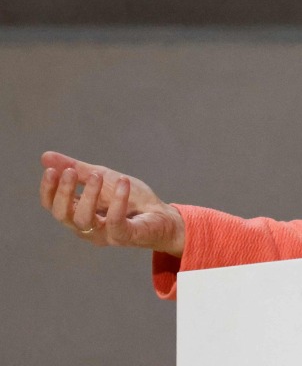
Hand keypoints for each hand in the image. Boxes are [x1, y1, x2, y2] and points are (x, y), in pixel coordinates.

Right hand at [39, 151, 185, 257]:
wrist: (164, 215)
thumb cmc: (132, 199)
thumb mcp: (104, 178)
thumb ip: (78, 169)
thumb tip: (45, 156)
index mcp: (78, 213)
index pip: (52, 206)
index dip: (48, 190)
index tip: (51, 170)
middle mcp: (86, 227)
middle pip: (63, 215)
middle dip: (64, 192)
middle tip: (71, 171)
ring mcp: (104, 234)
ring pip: (84, 220)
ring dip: (89, 195)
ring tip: (98, 174)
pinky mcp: (125, 236)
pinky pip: (115, 222)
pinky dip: (117, 201)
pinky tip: (123, 182)